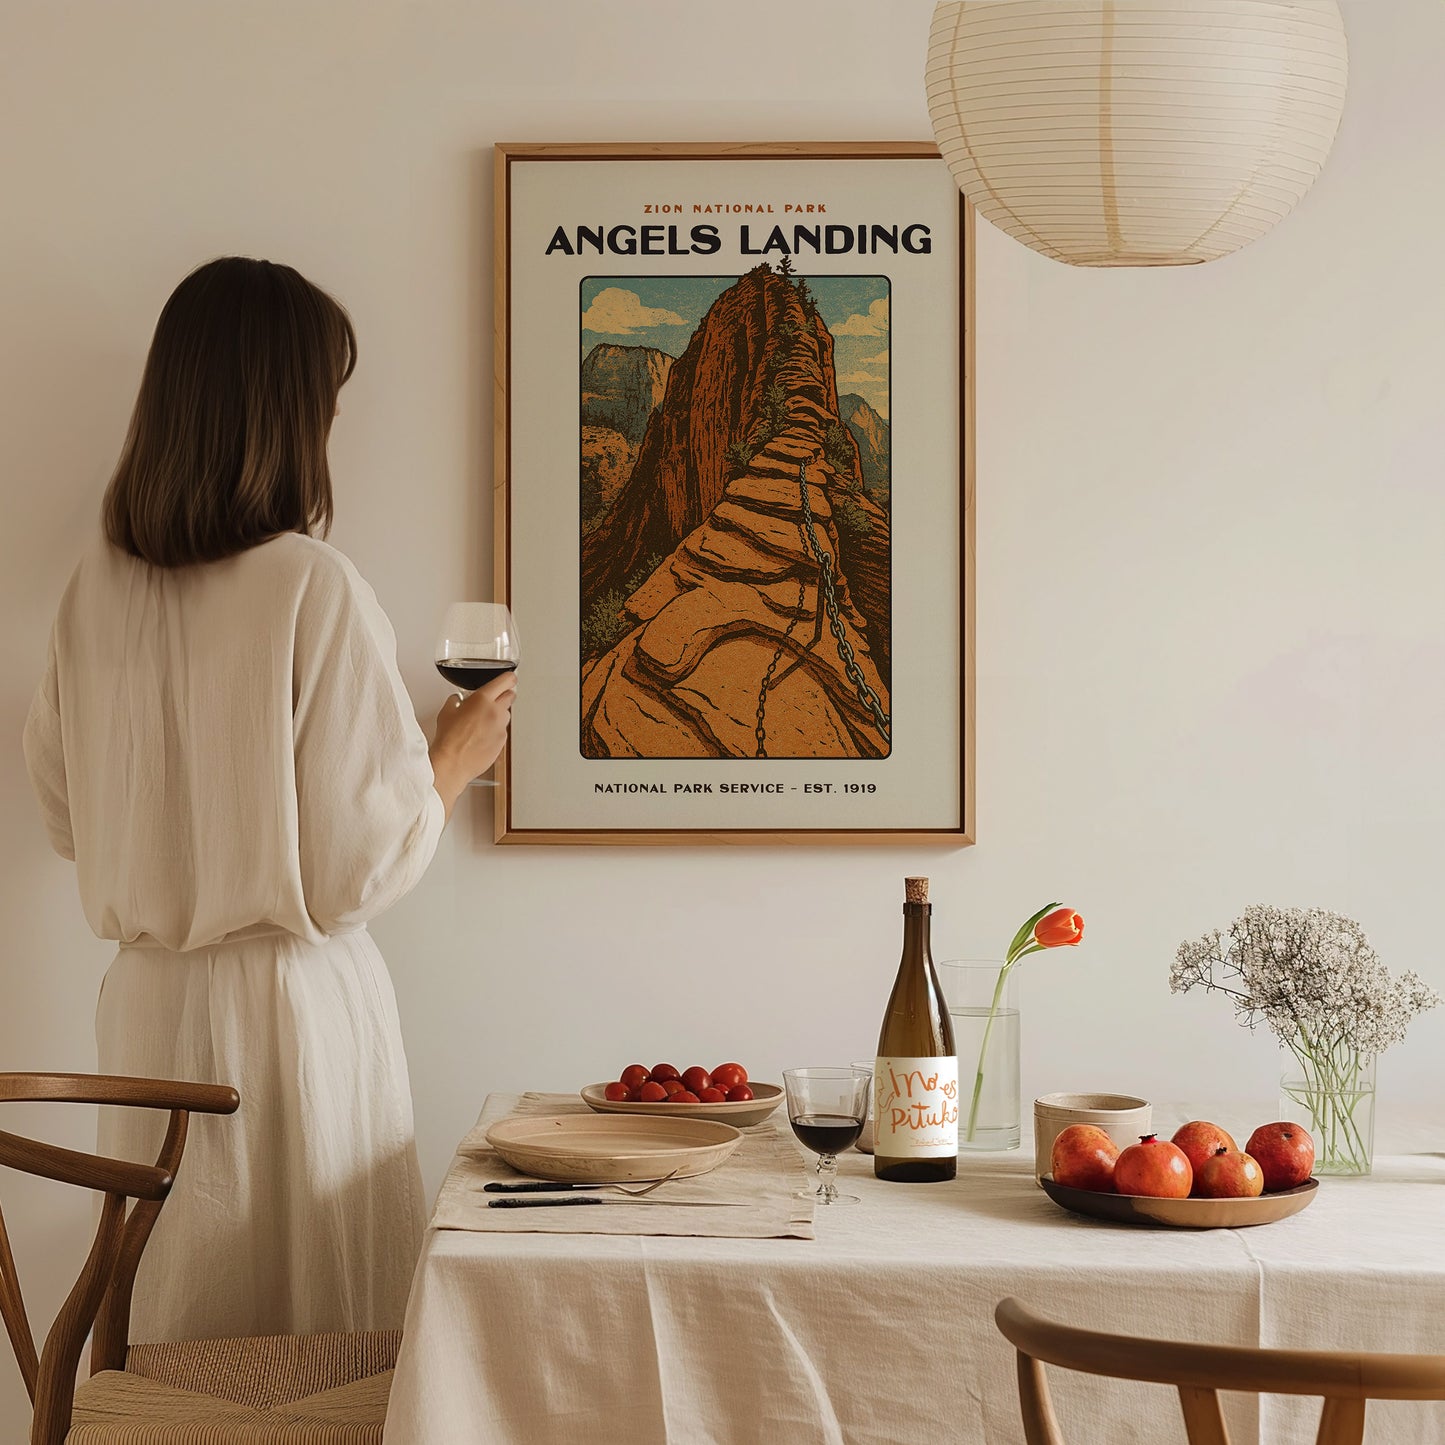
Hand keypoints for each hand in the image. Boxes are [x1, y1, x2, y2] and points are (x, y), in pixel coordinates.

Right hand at [430, 671, 516, 817]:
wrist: (452, 763)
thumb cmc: (449, 739)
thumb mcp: (446, 712)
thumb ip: (456, 701)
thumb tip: (458, 700)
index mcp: (482, 700)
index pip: (506, 681)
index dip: (509, 678)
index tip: (509, 679)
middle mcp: (496, 712)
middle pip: (510, 696)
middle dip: (504, 695)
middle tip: (495, 698)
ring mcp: (501, 728)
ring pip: (506, 715)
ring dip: (499, 715)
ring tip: (482, 722)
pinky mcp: (502, 743)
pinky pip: (502, 732)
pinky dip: (495, 731)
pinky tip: (481, 737)